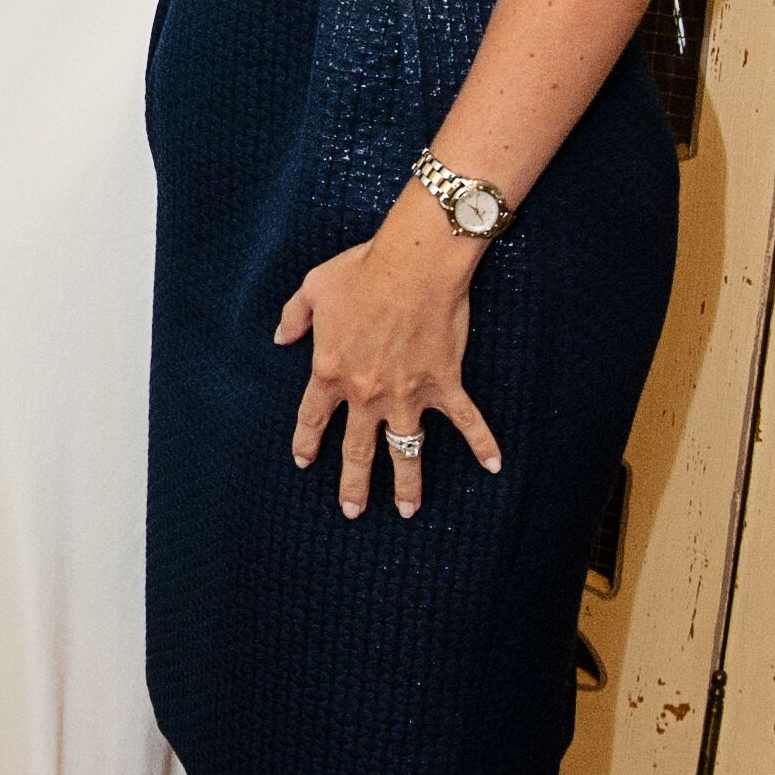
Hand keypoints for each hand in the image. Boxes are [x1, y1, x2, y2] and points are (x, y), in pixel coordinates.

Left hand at [276, 187, 503, 520]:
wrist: (413, 264)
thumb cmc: (362, 271)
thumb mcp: (314, 287)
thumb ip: (294, 316)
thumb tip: (280, 337)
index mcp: (331, 370)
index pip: (312, 418)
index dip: (306, 443)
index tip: (304, 462)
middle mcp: (366, 392)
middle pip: (356, 449)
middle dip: (353, 484)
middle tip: (353, 510)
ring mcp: (406, 393)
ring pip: (405, 450)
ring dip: (407, 484)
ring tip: (407, 510)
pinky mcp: (443, 384)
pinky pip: (466, 421)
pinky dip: (483, 444)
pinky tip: (494, 466)